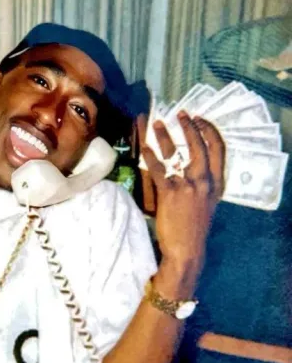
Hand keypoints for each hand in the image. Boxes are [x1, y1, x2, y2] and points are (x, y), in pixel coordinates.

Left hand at [138, 111, 224, 275]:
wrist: (187, 249)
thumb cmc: (194, 227)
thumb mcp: (206, 203)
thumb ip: (201, 185)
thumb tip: (186, 167)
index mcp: (216, 184)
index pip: (219, 150)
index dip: (210, 131)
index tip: (201, 119)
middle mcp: (205, 182)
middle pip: (199, 146)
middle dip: (189, 127)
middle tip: (181, 113)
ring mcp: (188, 187)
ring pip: (176, 154)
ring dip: (165, 136)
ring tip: (156, 123)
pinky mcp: (170, 194)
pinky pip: (157, 170)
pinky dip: (149, 156)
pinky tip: (143, 147)